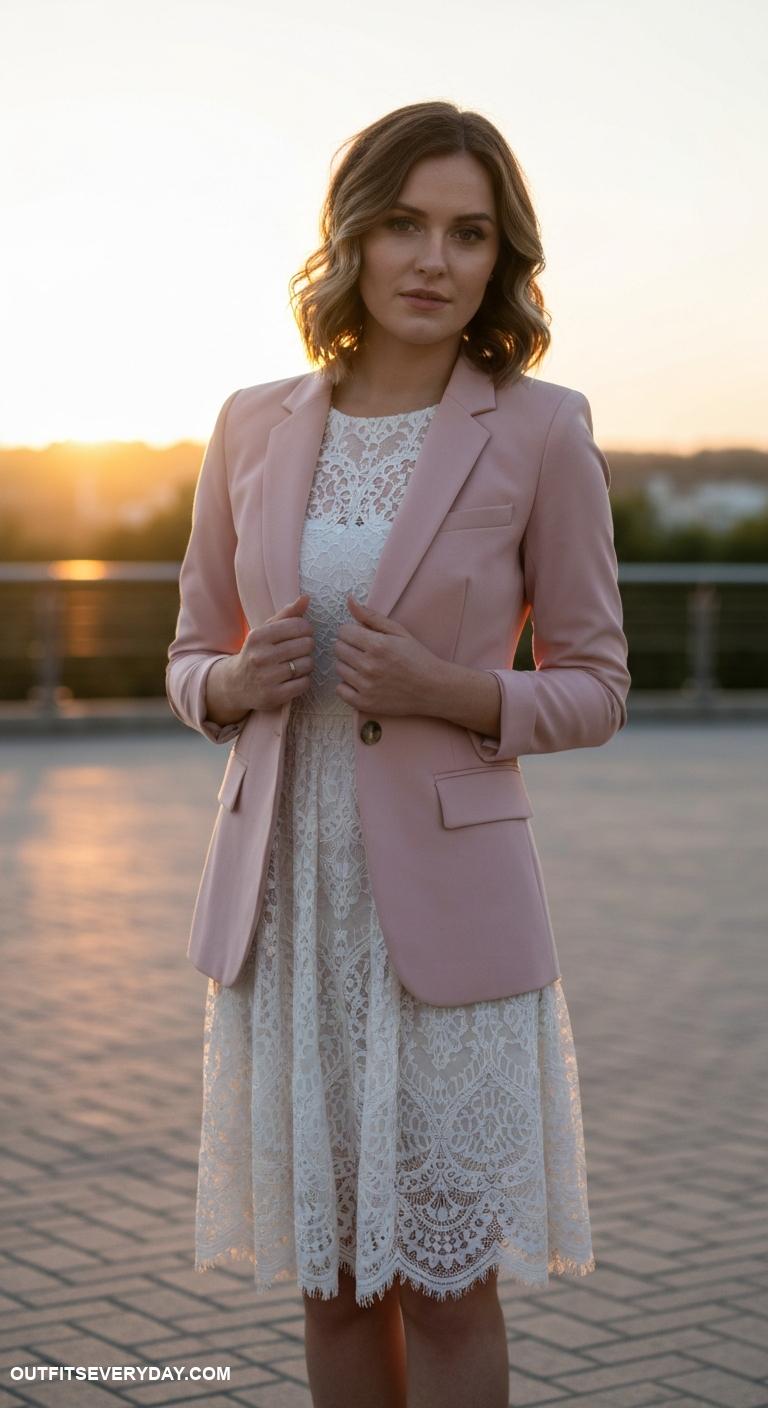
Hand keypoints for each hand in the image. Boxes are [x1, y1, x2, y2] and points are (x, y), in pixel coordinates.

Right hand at [230, 592, 314, 711]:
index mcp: (258, 636)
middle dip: (306, 647)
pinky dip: (304, 680)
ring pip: (307, 664)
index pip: (299, 626)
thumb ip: (287, 614)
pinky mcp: (274, 696)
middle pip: (306, 645)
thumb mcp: (266, 630)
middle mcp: (261, 656)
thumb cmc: (256, 652)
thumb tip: (306, 598)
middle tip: (298, 651)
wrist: (235, 684)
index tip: (301, 634)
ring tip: (295, 664)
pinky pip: (304, 683)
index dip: (306, 630)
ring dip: (306, 664)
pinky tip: (294, 678)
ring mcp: (267, 678)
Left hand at [333, 594, 440, 715]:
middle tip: (365, 652)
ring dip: (348, 665)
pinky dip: (348, 685)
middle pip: (338, 649)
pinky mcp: (364, 703)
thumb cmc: (417, 658)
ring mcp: (365, 686)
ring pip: (338, 668)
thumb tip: (349, 600)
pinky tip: (362, 682)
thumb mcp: (399, 632)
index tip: (362, 637)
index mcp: (377, 645)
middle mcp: (368, 665)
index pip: (343, 631)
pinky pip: (340, 690)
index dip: (352, 632)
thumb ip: (371, 617)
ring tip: (367, 667)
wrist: (433, 689)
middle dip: (349, 646)